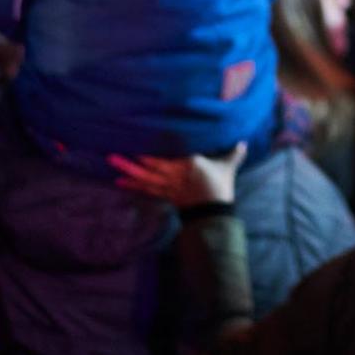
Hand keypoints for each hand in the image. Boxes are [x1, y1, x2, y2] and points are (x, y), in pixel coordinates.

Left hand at [107, 143, 246, 207]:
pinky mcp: (167, 195)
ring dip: (128, 173)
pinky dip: (134, 186)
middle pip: (150, 168)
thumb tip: (243, 143)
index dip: (150, 154)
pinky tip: (120, 182)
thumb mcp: (227, 166)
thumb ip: (233, 153)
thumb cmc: (221, 185)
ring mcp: (169, 186)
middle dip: (130, 163)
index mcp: (189, 163)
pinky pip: (148, 190)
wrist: (216, 211)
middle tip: (111, 156)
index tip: (135, 145)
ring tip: (112, 164)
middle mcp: (175, 174)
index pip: (167, 157)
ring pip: (146, 179)